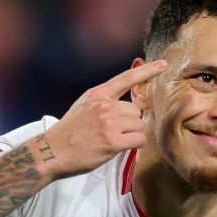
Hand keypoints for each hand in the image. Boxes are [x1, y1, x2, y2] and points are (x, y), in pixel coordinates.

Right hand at [41, 60, 167, 177]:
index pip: (127, 78)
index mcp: (98, 94)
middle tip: (113, 132)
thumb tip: (127, 104)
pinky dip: (134, 145)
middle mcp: (105, 106)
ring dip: (132, 135)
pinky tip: (118, 147)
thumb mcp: (83, 105)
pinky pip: (139, 140)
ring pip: (139, 125)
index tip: (164, 64)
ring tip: (112, 140)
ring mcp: (109, 123)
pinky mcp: (113, 141)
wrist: (52, 152)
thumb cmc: (69, 132)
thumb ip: (104, 101)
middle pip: (136, 111)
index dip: (147, 71)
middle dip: (130, 123)